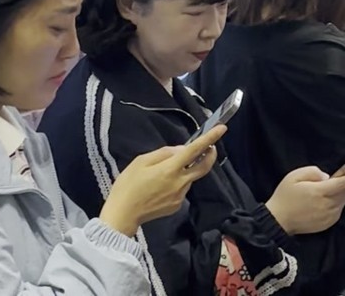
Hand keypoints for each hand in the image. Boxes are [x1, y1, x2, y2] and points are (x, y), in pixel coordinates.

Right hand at [100, 127, 225, 236]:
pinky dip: (179, 181)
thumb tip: (181, 150)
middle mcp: (180, 182)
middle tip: (209, 145)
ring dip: (188, 169)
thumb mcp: (141, 162)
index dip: (210, 138)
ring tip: (167, 169)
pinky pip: (182, 188)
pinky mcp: (176, 206)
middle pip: (204, 166)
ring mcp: (180, 196)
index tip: (222, 128)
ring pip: (191, 177)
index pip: (196, 150)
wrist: (122, 216)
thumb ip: (164, 153)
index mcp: (171, 169)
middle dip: (210, 153)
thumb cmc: (128, 186)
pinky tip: (162, 184)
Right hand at [266, 166, 344, 234]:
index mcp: (320, 192)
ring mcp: (327, 218)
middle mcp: (327, 206)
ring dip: (340, 194)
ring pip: (342, 202)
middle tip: (339, 177)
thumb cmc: (285, 195)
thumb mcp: (295, 175)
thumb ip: (314, 172)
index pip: (343, 183)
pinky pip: (337, 211)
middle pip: (344, 192)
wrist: (278, 220)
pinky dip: (336, 204)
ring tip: (329, 190)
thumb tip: (328, 177)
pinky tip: (326, 201)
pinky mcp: (326, 225)